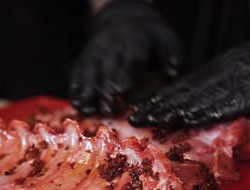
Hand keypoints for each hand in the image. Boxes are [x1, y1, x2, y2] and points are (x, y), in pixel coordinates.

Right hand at [69, 0, 181, 115]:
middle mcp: (113, 45)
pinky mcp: (86, 57)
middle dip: (106, 89)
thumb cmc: (152, 37)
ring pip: (90, 71)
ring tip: (88, 111)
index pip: (130, 59)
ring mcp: (96, 50)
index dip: (125, 75)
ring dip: (88, 92)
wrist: (126, 18)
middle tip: (107, 110)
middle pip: (108, 68)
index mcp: (136, 42)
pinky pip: (79, 72)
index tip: (121, 92)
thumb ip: (173, 58)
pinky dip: (76, 88)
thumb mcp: (168, 41)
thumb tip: (172, 74)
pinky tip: (76, 104)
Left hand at [129, 23, 249, 127]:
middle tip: (137, 117)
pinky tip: (188, 119)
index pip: (188, 85)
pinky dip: (206, 112)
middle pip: (187, 90)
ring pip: (200, 97)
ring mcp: (240, 79)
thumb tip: (215, 104)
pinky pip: (227, 102)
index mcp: (223, 66)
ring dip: (174, 110)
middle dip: (160, 105)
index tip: (146, 108)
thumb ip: (231, 88)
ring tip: (152, 121)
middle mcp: (226, 70)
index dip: (165, 98)